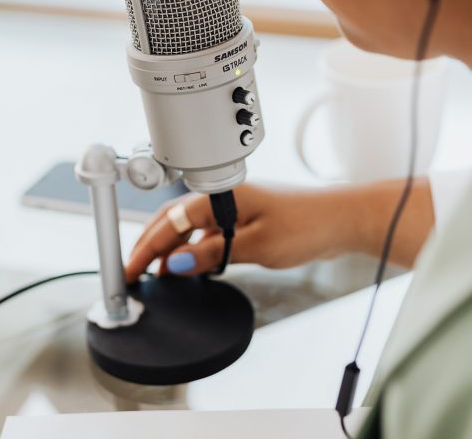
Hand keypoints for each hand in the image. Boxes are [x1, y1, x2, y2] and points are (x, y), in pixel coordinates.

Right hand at [124, 184, 351, 280]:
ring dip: (172, 249)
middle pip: (174, 219)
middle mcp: (224, 197)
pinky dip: (194, 249)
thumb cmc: (307, 224)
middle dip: (151, 245)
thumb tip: (179, 264)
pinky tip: (191, 266)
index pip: (171, 221)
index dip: (147, 247)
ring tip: (158, 275)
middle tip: (135, 272)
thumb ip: (214, 253)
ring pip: (190, 226)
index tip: (132, 269)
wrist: (339, 220)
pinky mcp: (245, 219)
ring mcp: (234, 207)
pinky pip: (208, 232)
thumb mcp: (257, 245)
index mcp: (222, 195)